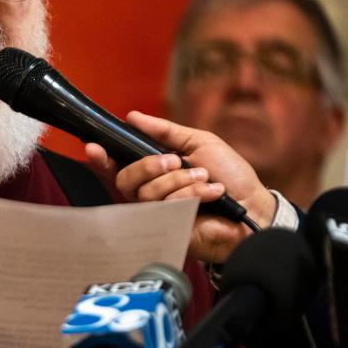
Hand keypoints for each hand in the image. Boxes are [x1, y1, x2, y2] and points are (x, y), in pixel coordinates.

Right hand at [85, 111, 275, 262]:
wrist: (253, 206)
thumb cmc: (230, 175)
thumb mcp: (198, 142)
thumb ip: (165, 131)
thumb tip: (133, 117)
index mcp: (153, 173)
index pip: (118, 167)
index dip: (101, 159)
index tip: (93, 147)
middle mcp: (151, 194)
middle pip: (124, 180)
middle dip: (148, 166)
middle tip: (174, 161)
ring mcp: (159, 215)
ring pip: (148, 193)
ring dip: (180, 180)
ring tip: (204, 178)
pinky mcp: (170, 231)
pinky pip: (167, 207)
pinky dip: (193, 194)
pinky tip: (211, 194)